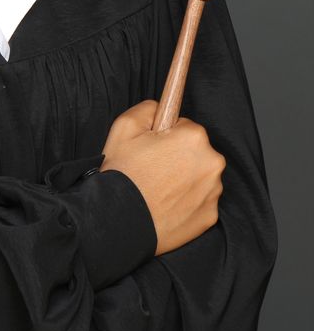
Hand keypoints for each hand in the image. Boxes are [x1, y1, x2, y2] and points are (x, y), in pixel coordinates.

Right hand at [99, 99, 225, 256]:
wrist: (118, 222)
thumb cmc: (122, 175)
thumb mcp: (124, 127)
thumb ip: (148, 108)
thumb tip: (161, 107)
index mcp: (194, 137)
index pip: (184, 126)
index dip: (165, 137)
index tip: (154, 148)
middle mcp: (212, 163)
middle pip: (195, 152)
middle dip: (177, 157)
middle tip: (152, 170)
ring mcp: (213, 192)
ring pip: (199, 176)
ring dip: (184, 179)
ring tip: (157, 189)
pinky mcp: (210, 216)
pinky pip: (200, 201)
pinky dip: (186, 202)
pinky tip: (165, 205)